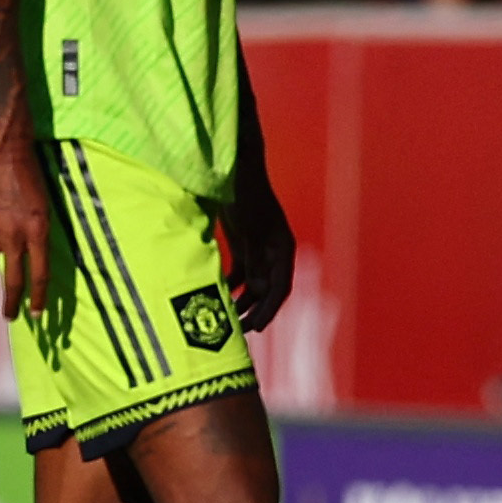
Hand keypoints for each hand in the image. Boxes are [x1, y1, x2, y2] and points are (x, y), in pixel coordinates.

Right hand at [0, 126, 49, 318]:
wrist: (2, 148)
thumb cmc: (27, 171)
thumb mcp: (42, 203)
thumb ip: (36, 232)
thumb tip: (32, 256)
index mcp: (38, 231)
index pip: (40, 276)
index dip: (40, 299)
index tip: (38, 314)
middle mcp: (15, 237)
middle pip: (13, 282)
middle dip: (12, 305)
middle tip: (10, 317)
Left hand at [224, 172, 296, 333]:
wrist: (234, 170)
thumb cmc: (246, 196)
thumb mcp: (250, 229)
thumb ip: (254, 258)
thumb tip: (259, 292)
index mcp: (282, 249)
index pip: (281, 287)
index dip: (269, 309)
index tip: (256, 328)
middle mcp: (274, 252)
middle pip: (267, 290)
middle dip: (255, 311)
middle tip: (240, 332)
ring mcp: (259, 249)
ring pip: (253, 285)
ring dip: (243, 302)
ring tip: (230, 321)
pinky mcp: (244, 245)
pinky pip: (241, 273)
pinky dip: (231, 286)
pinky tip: (218, 297)